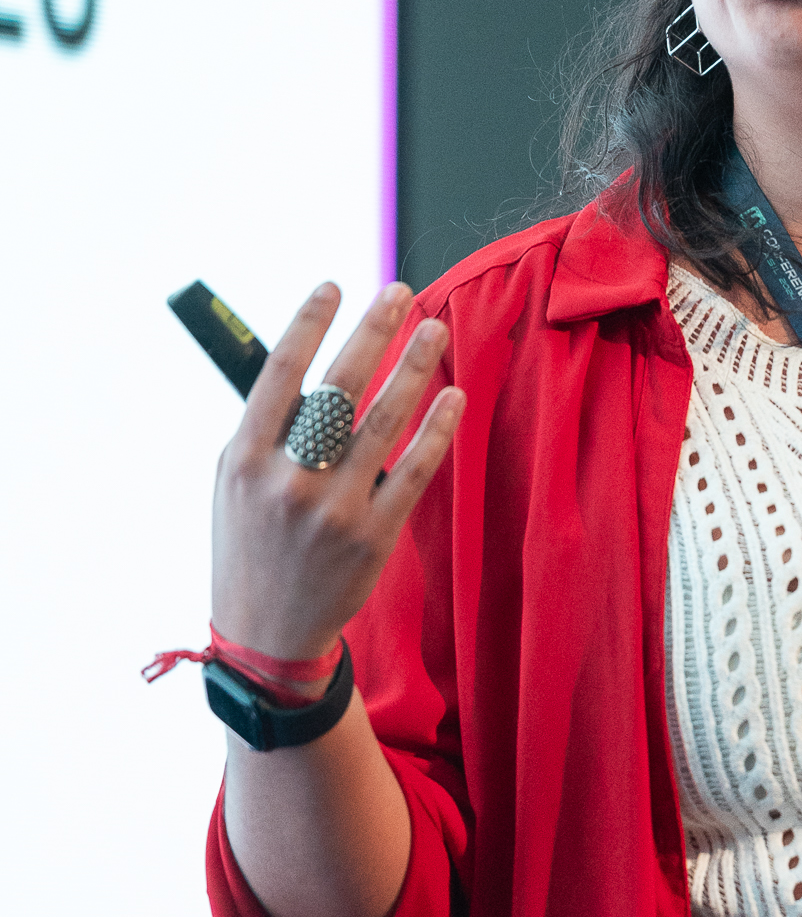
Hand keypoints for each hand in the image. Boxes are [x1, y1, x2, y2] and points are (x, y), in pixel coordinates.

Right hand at [210, 281, 463, 673]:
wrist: (267, 631)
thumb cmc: (252, 541)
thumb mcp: (234, 482)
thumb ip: (265, 428)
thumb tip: (309, 361)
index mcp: (243, 459)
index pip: (279, 374)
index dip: (308, 325)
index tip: (334, 285)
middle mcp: (287, 480)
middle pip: (336, 388)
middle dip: (372, 332)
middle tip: (399, 292)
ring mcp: (333, 511)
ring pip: (382, 423)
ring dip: (413, 369)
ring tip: (433, 329)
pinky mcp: (373, 537)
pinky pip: (413, 472)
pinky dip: (436, 430)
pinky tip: (452, 396)